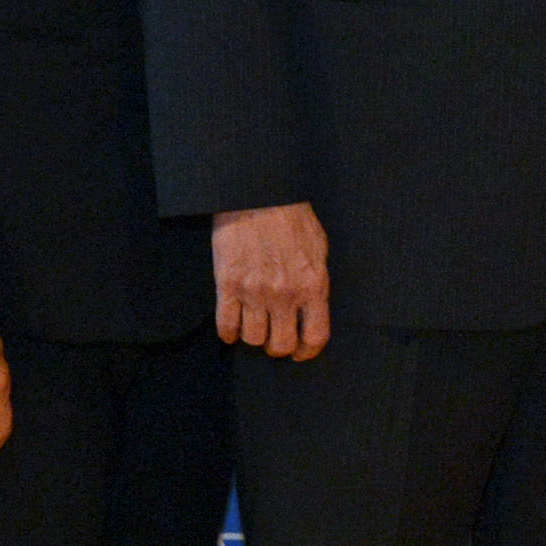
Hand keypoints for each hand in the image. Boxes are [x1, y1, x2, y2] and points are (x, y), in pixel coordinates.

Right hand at [214, 202, 330, 360]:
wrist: (258, 194)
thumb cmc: (291, 216)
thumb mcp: (319, 247)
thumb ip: (316, 280)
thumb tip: (313, 305)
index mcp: (312, 285)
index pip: (315, 337)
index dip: (307, 351)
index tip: (300, 352)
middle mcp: (285, 294)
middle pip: (280, 345)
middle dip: (278, 347)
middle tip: (274, 338)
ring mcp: (255, 291)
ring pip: (253, 338)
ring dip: (253, 337)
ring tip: (253, 325)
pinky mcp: (228, 284)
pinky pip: (226, 325)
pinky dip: (228, 333)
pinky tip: (231, 328)